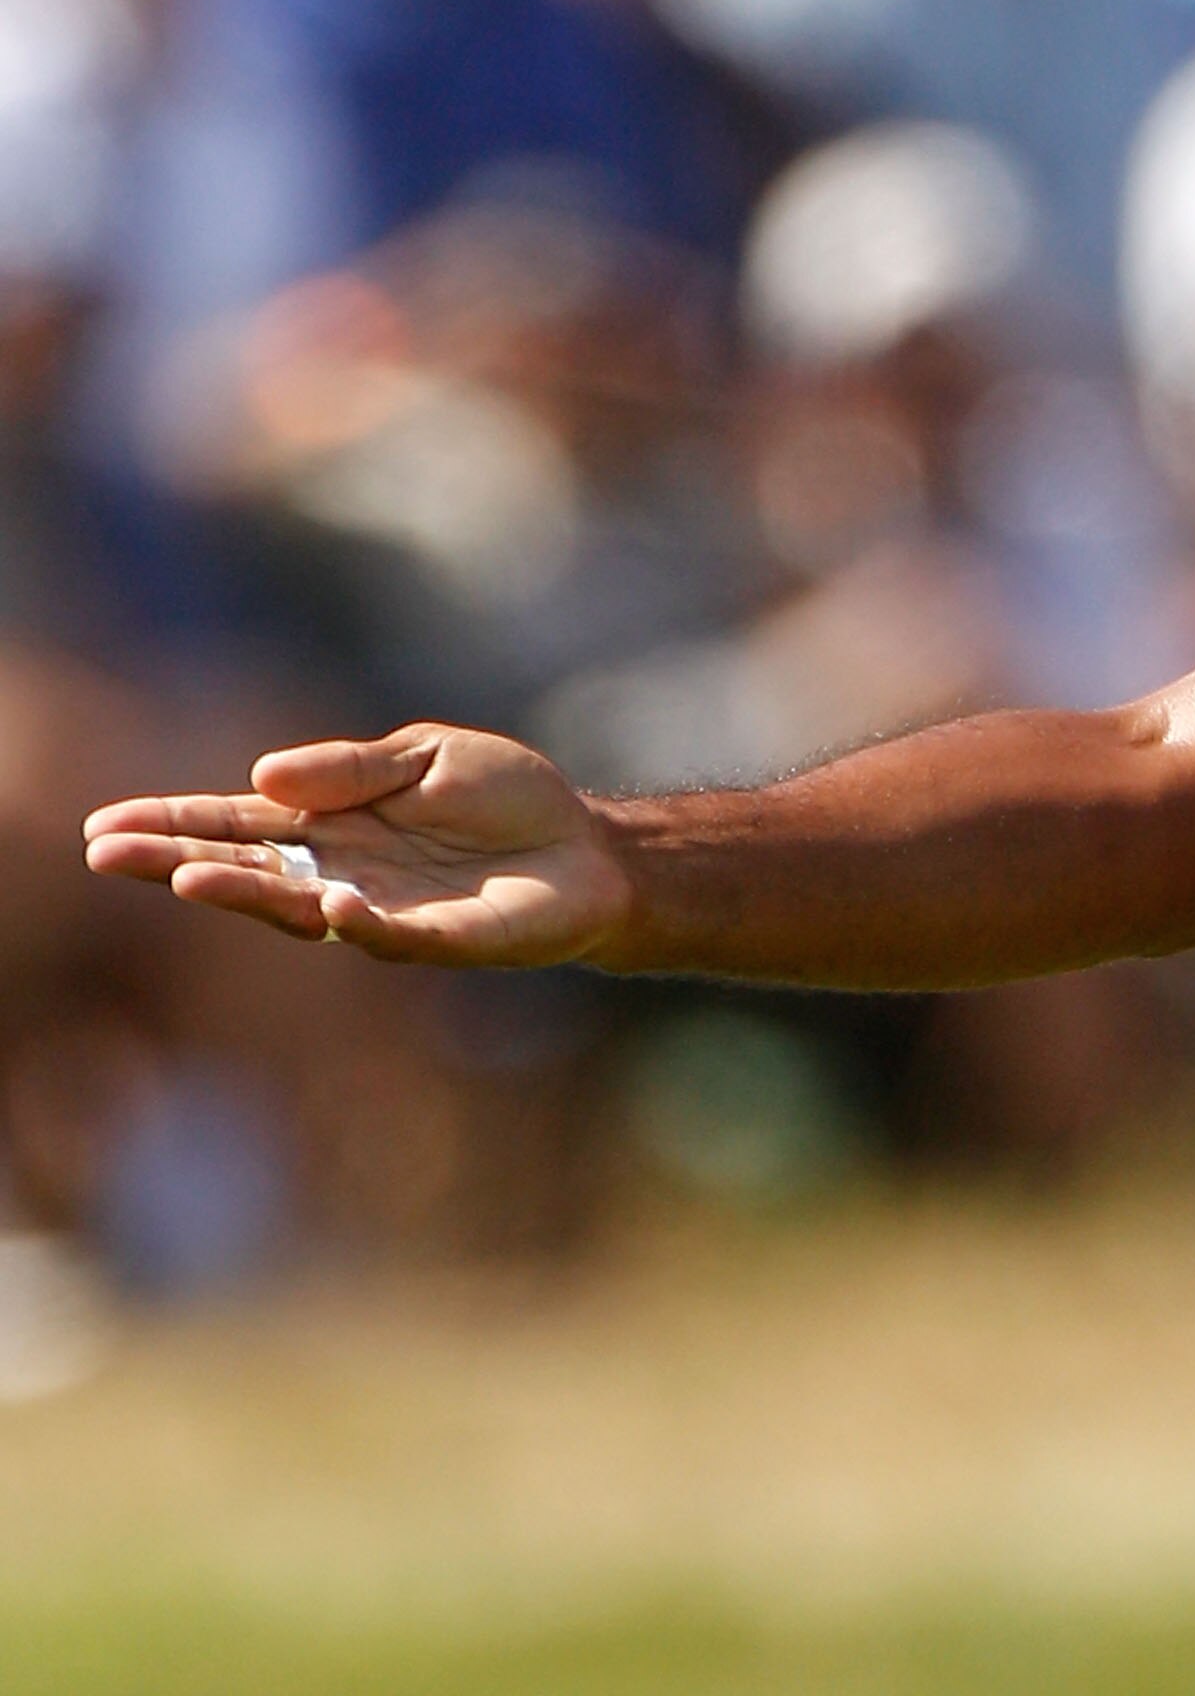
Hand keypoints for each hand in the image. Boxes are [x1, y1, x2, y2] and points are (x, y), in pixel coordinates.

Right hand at [82, 726, 632, 969]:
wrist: (589, 847)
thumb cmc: (505, 798)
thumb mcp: (423, 756)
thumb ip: (349, 767)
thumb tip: (265, 777)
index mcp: (329, 824)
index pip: (235, 823)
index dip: (172, 823)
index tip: (105, 826)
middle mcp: (341, 872)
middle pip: (245, 868)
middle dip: (175, 859)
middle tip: (108, 855)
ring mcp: (384, 911)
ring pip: (297, 909)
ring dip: (245, 893)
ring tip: (189, 877)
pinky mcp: (439, 939)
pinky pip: (386, 936)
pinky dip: (356, 922)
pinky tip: (330, 903)